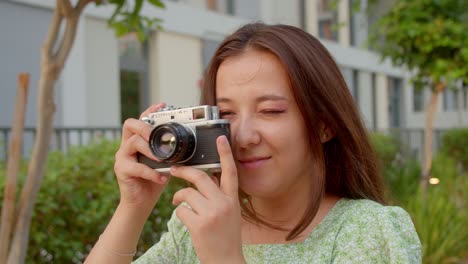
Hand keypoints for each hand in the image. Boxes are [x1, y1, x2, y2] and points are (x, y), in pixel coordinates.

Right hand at [114, 103, 168, 210]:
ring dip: (150, 150)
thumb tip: (188, 143)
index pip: (141, 120)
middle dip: (145, 127)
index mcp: (137, 141)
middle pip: (130, 125)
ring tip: (162, 159)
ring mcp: (122, 157)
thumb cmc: (153, 181)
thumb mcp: (164, 163)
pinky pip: (136, 167)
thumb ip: (169, 152)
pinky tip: (161, 178)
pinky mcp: (121, 170)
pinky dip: (151, 172)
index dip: (150, 111)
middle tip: (157, 135)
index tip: (163, 105)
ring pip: (133, 143)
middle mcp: (127, 146)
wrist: (141, 203)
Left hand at [171, 136, 244, 263]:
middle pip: (200, 177)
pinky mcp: (199, 225)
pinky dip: (179, 213)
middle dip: (184, 171)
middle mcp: (224, 204)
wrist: (226, 261)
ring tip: (178, 202)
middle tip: (174, 169)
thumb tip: (205, 179)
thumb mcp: (230, 213)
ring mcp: (212, 214)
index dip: (225, 154)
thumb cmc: (226, 237)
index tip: (220, 138)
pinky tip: (185, 219)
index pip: (230, 172)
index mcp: (232, 200)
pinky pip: (182, 210)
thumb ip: (220, 196)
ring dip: (178, 196)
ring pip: (187, 193)